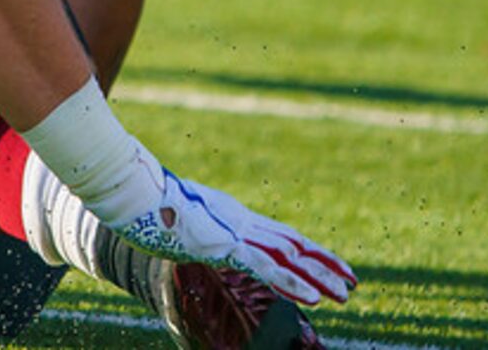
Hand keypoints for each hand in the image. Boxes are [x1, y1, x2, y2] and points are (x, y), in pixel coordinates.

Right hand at [101, 143, 354, 309]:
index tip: (329, 263)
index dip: (308, 250)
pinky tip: (313, 296)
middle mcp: (242, 223)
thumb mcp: (176, 215)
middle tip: (352, 282)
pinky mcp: (228, 246)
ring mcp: (236, 233)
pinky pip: (267, 269)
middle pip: (292, 245)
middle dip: (323, 264)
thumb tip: (183, 226)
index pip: (280, 236)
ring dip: (319, 277)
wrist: (135, 191)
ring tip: (346, 293)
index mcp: (234, 217)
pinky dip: (292, 282)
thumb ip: (189, 222)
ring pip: (288, 258)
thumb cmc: (147, 200)